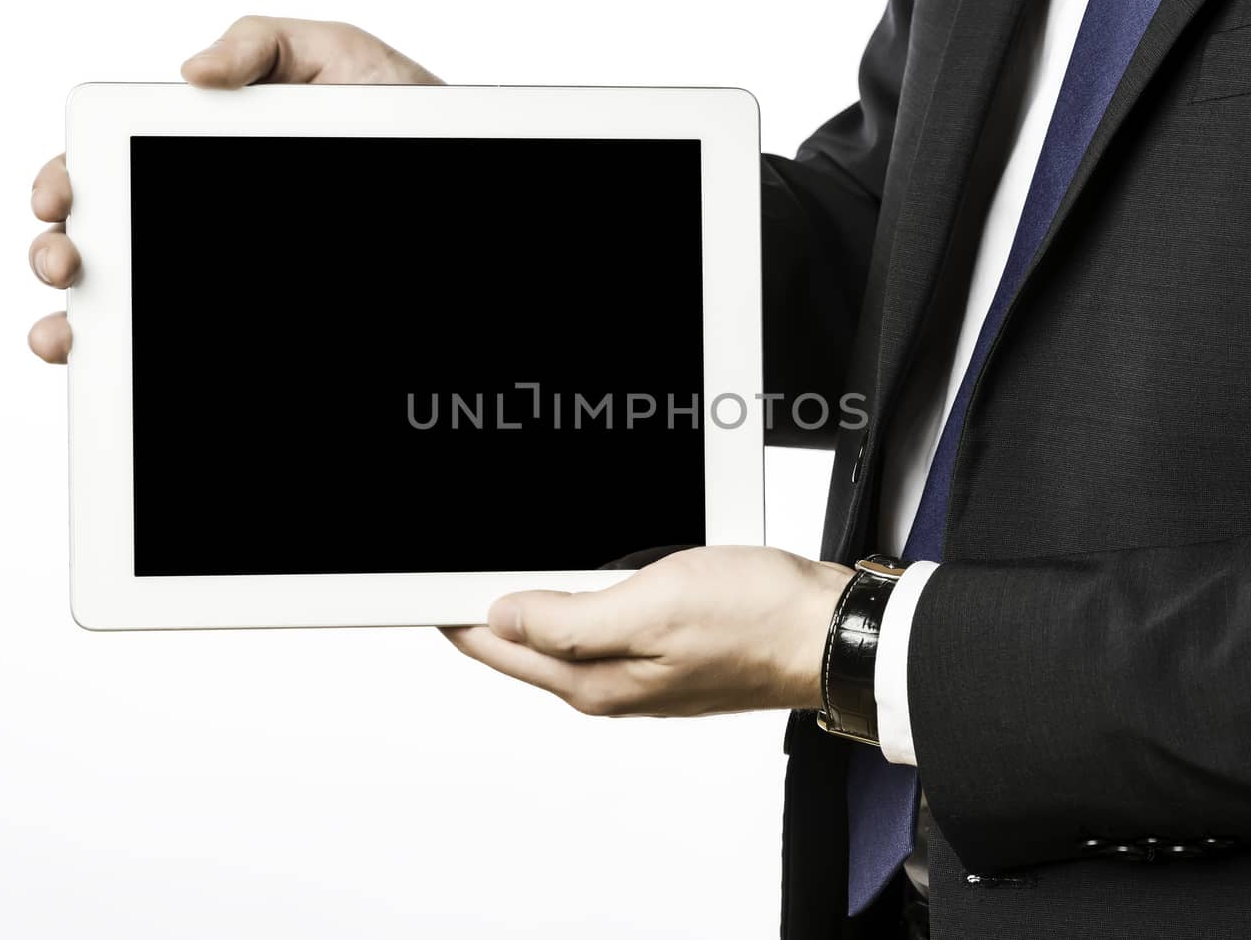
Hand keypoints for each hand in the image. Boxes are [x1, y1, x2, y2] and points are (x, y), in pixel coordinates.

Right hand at [26, 16, 440, 361]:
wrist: (462, 170)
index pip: (109, 169)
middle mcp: (196, 214)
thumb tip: (191, 72)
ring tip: (74, 330)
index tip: (63, 198)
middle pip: (101, 242)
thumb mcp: (337, 57)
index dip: (66, 184)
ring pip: (128, 304)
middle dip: (58, 252)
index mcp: (196, 151)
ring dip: (80, 319)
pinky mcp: (251, 318)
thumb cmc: (400, 116)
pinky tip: (116, 371)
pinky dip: (138, 365)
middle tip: (67, 260)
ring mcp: (222, 271)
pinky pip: (185, 348)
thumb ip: (262, 46)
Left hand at [443, 547, 849, 716]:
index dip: (453, 612)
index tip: (424, 583)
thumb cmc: (755, 619)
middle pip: (522, 643)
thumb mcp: (650, 606)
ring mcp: (637, 669)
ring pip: (559, 631)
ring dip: (530, 600)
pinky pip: (598, 623)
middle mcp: (609, 684)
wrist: (826, 632)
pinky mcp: (663, 650)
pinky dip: (575, 597)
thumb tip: (503, 616)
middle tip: (454, 565)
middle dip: (485, 605)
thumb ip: (569, 620)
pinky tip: (574, 575)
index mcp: (595, 682)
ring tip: (498, 567)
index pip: (497, 646)